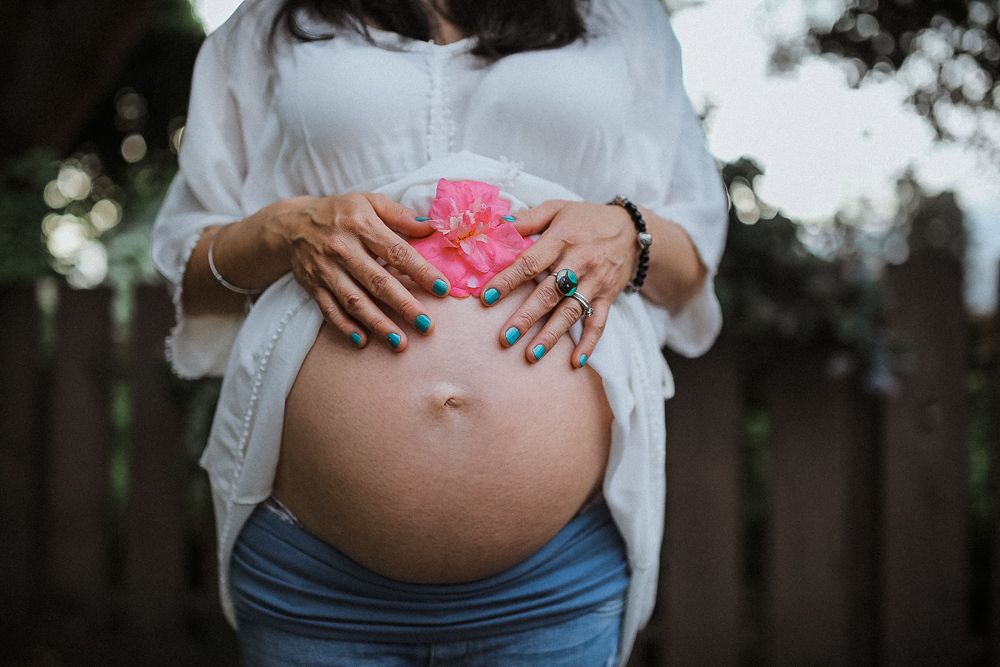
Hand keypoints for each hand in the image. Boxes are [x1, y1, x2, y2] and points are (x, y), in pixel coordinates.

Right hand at [278, 192, 450, 350]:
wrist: (291, 224)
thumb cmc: (340, 212)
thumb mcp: (370, 202)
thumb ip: (401, 215)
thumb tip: (432, 226)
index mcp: (361, 225)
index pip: (396, 251)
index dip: (420, 271)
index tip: (443, 289)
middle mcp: (343, 248)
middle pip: (376, 281)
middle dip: (403, 305)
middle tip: (426, 325)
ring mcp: (326, 270)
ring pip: (354, 301)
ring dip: (377, 323)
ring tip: (399, 342)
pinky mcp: (313, 286)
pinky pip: (329, 310)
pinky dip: (345, 327)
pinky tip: (363, 341)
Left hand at [480, 199, 637, 366]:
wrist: (633, 231)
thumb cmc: (586, 219)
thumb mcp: (557, 208)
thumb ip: (528, 218)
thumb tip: (498, 225)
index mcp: (562, 239)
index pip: (531, 262)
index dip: (509, 280)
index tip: (487, 297)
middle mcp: (579, 263)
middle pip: (550, 293)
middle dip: (527, 316)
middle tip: (505, 337)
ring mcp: (595, 282)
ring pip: (571, 312)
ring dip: (552, 335)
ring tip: (532, 355)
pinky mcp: (608, 297)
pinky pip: (599, 322)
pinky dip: (589, 343)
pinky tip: (576, 362)